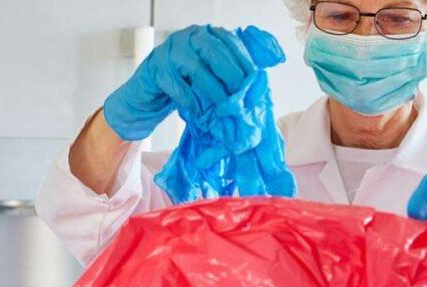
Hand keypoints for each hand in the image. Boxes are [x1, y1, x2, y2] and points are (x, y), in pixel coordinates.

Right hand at [103, 25, 284, 141]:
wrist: (149, 92)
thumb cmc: (186, 82)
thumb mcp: (213, 71)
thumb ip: (240, 63)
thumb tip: (277, 57)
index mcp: (207, 34)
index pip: (231, 42)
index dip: (246, 62)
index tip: (256, 83)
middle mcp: (189, 37)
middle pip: (215, 52)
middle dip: (232, 75)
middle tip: (242, 97)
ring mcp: (170, 52)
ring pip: (196, 69)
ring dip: (214, 91)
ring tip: (224, 107)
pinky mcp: (155, 71)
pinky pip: (177, 86)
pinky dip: (190, 100)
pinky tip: (199, 112)